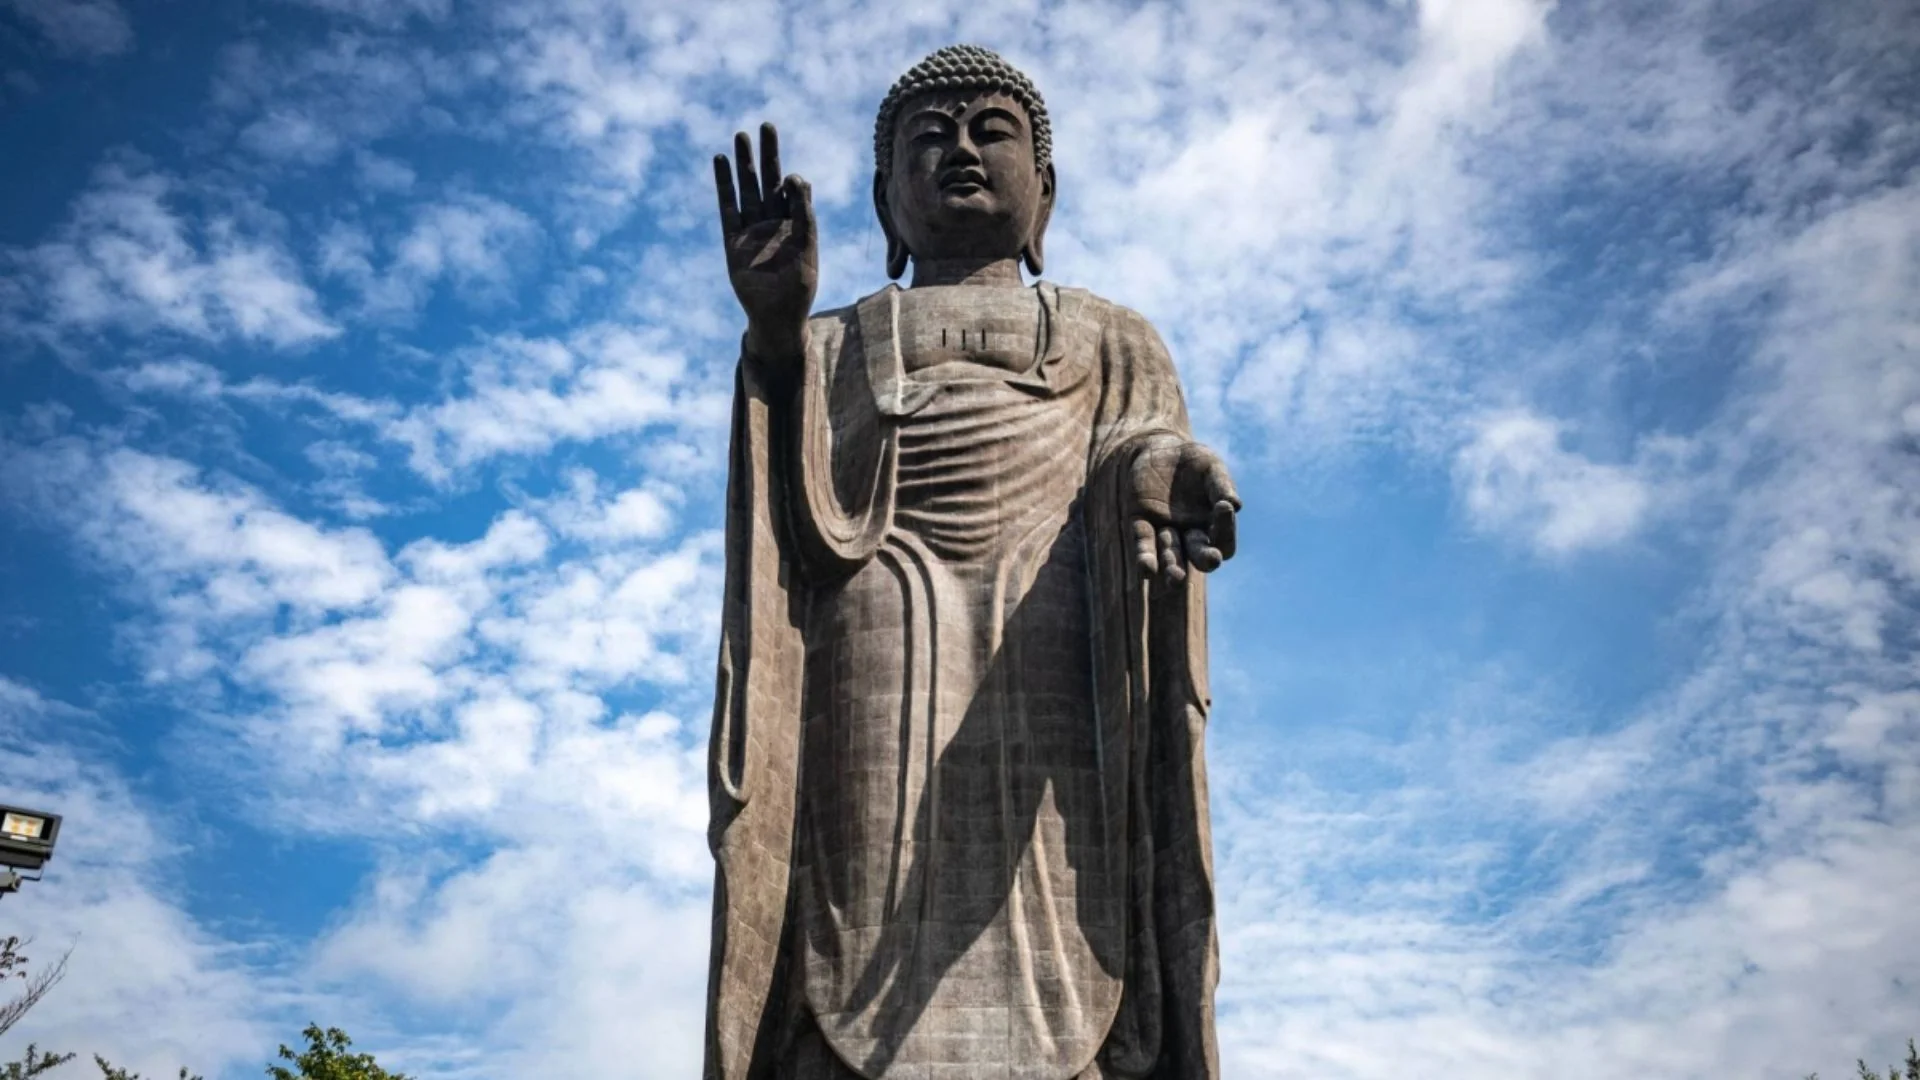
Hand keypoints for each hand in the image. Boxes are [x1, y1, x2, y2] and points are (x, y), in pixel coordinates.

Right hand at [714, 122, 817, 369]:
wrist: (778, 317)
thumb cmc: (799, 287)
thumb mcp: (808, 248)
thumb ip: (804, 214)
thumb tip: (797, 178)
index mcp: (795, 224)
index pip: (792, 192)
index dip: (792, 181)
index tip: (791, 178)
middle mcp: (773, 223)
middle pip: (768, 180)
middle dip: (767, 154)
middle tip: (766, 125)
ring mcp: (751, 230)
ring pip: (747, 189)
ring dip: (743, 164)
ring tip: (739, 136)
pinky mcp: (733, 241)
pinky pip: (727, 208)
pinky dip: (724, 185)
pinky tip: (720, 162)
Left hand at [1125, 436, 1240, 585]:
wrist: (1158, 449)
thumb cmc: (1193, 461)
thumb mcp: (1210, 466)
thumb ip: (1221, 484)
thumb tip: (1235, 505)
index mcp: (1213, 525)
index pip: (1223, 541)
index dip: (1226, 529)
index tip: (1223, 506)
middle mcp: (1190, 534)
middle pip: (1199, 556)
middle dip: (1205, 558)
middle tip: (1211, 559)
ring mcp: (1165, 531)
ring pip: (1171, 555)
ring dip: (1173, 565)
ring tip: (1176, 578)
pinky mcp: (1141, 523)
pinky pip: (1143, 544)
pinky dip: (1145, 556)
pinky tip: (1147, 569)